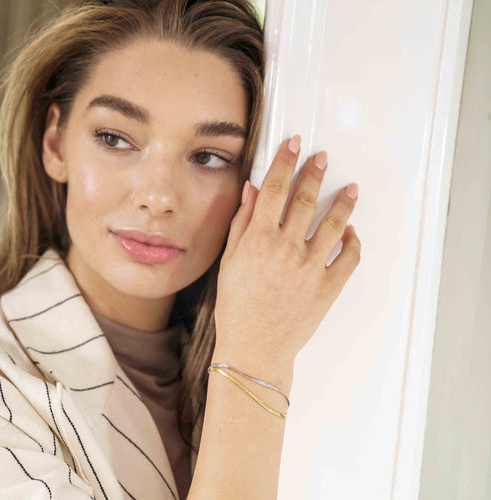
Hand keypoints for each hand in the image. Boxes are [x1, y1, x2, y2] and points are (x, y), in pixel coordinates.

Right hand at [214, 135, 360, 366]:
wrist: (254, 348)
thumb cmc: (237, 307)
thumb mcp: (230, 261)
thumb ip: (242, 224)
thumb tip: (251, 191)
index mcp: (259, 239)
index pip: (274, 188)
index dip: (285, 162)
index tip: (294, 145)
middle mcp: (286, 248)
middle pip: (305, 199)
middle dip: (314, 173)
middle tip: (322, 158)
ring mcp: (311, 267)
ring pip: (333, 223)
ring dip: (343, 202)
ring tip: (351, 189)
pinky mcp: (328, 287)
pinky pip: (348, 258)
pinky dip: (353, 243)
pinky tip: (352, 233)